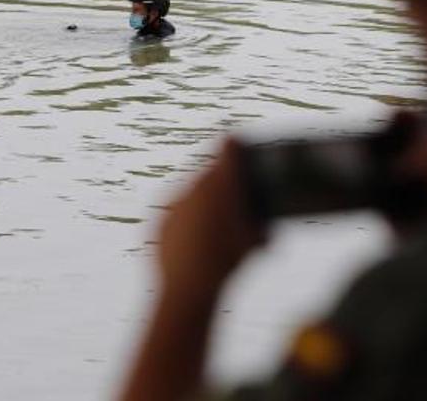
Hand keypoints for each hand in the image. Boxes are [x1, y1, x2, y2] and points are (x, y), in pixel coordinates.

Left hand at [155, 140, 266, 301]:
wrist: (187, 287)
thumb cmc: (226, 264)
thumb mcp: (252, 245)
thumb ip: (260, 230)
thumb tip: (266, 232)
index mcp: (221, 184)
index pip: (227, 148)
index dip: (233, 143)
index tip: (234, 138)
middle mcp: (194, 187)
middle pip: (207, 174)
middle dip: (218, 182)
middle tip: (229, 197)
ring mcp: (173, 203)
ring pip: (189, 193)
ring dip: (201, 203)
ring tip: (212, 226)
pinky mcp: (159, 220)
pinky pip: (175, 213)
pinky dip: (184, 221)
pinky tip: (194, 240)